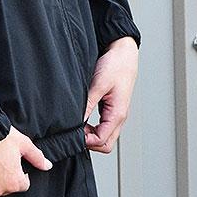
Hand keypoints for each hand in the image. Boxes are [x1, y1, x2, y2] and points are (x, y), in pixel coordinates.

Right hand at [0, 125, 52, 196]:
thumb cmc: (1, 137)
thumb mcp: (23, 144)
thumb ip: (37, 157)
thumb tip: (48, 166)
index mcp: (14, 182)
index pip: (23, 184)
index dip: (20, 172)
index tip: (14, 162)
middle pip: (6, 187)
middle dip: (5, 176)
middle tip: (0, 159)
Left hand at [83, 36, 138, 153]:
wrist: (124, 52)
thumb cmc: (115, 65)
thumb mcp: (98, 84)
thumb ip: (88, 105)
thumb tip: (76, 122)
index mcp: (118, 114)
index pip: (102, 141)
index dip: (86, 140)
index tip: (72, 132)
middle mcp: (119, 117)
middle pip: (106, 144)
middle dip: (89, 142)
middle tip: (74, 131)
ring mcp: (116, 113)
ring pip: (105, 136)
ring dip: (91, 135)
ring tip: (77, 124)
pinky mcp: (112, 108)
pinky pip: (104, 126)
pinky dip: (93, 127)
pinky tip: (83, 118)